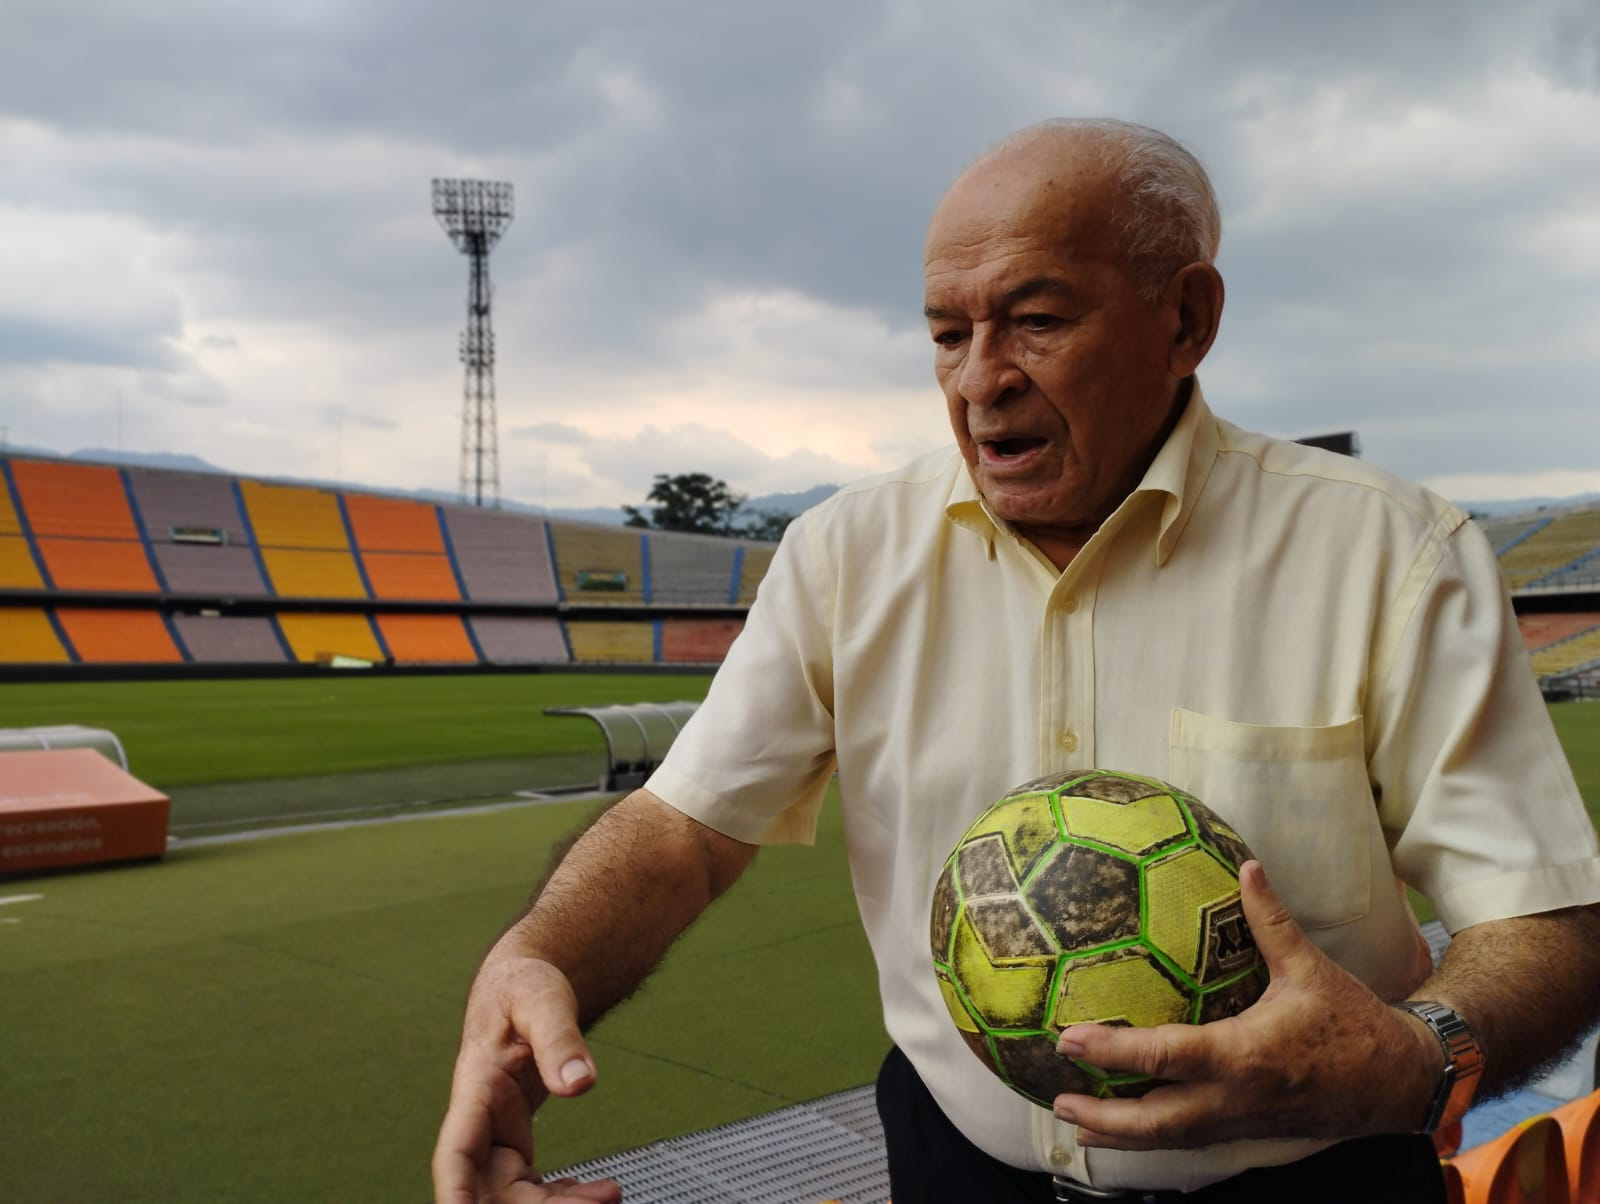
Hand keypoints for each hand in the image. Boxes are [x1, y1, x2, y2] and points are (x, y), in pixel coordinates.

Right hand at [432, 954, 622, 1202]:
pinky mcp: (513, 1142)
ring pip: (512, 1194)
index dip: (456, 1191)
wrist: (526, 986)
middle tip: (599, 1201)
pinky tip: (594, 1192)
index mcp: (475, 1088)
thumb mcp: (542, 998)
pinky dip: (561, 1197)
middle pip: (491, 1187)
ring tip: (608, 1197)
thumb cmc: (525, 986)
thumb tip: (580, 1083)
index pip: (455, 1152)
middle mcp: (478, 1122)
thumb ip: (559, 1038)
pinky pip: (530, 1187)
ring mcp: (494, 1137)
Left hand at [1050, 861, 1439, 1149]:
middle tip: (1058, 1097)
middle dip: (1104, 1117)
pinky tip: (1127, 1129)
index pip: (1166, 1056)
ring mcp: (1241, 1121)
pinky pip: (1193, 1140)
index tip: (1070, 1039)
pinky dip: (1155, 1137)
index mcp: (1245, 1054)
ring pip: (1171, 1139)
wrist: (1399, 1081)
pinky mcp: (1249, 1130)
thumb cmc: (1353, 1022)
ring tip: (1076, 1122)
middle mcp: (1236, 1096)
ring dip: (1121, 1135)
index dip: (1114, 1051)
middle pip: (1157, 1121)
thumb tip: (1248, 866)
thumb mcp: (1310, 968)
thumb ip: (1271, 919)